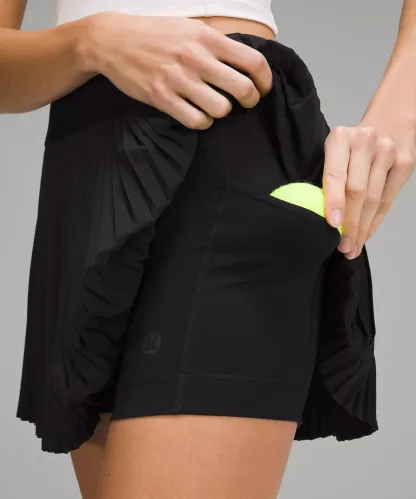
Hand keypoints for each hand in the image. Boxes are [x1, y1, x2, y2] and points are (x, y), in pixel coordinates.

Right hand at [81, 12, 272, 128]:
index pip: (253, 62)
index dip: (265, 80)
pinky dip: (202, 122)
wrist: (114, 40)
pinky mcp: (163, 98)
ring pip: (221, 109)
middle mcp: (197, 59)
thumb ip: (216, 44)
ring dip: (222, 111)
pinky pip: (196, 121)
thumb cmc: (156, 34)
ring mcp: (179, 80)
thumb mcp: (190, 27)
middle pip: (242, 89)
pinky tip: (198, 114)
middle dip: (250, 100)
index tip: (264, 88)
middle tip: (245, 102)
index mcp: (208, 38)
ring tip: (215, 106)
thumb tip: (242, 62)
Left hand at [322, 121, 414, 258]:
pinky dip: (376, 220)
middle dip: (350, 224)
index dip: (334, 201)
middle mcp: (365, 142)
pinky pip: (388, 199)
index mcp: (340, 138)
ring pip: (374, 198)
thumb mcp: (335, 149)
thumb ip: (329, 175)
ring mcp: (388, 152)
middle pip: (358, 191)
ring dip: (363, 228)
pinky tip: (367, 234)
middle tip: (343, 247)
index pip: (336, 174)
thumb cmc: (353, 143)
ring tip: (353, 247)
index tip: (332, 225)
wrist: (390, 120)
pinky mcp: (405, 163)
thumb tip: (317, 214)